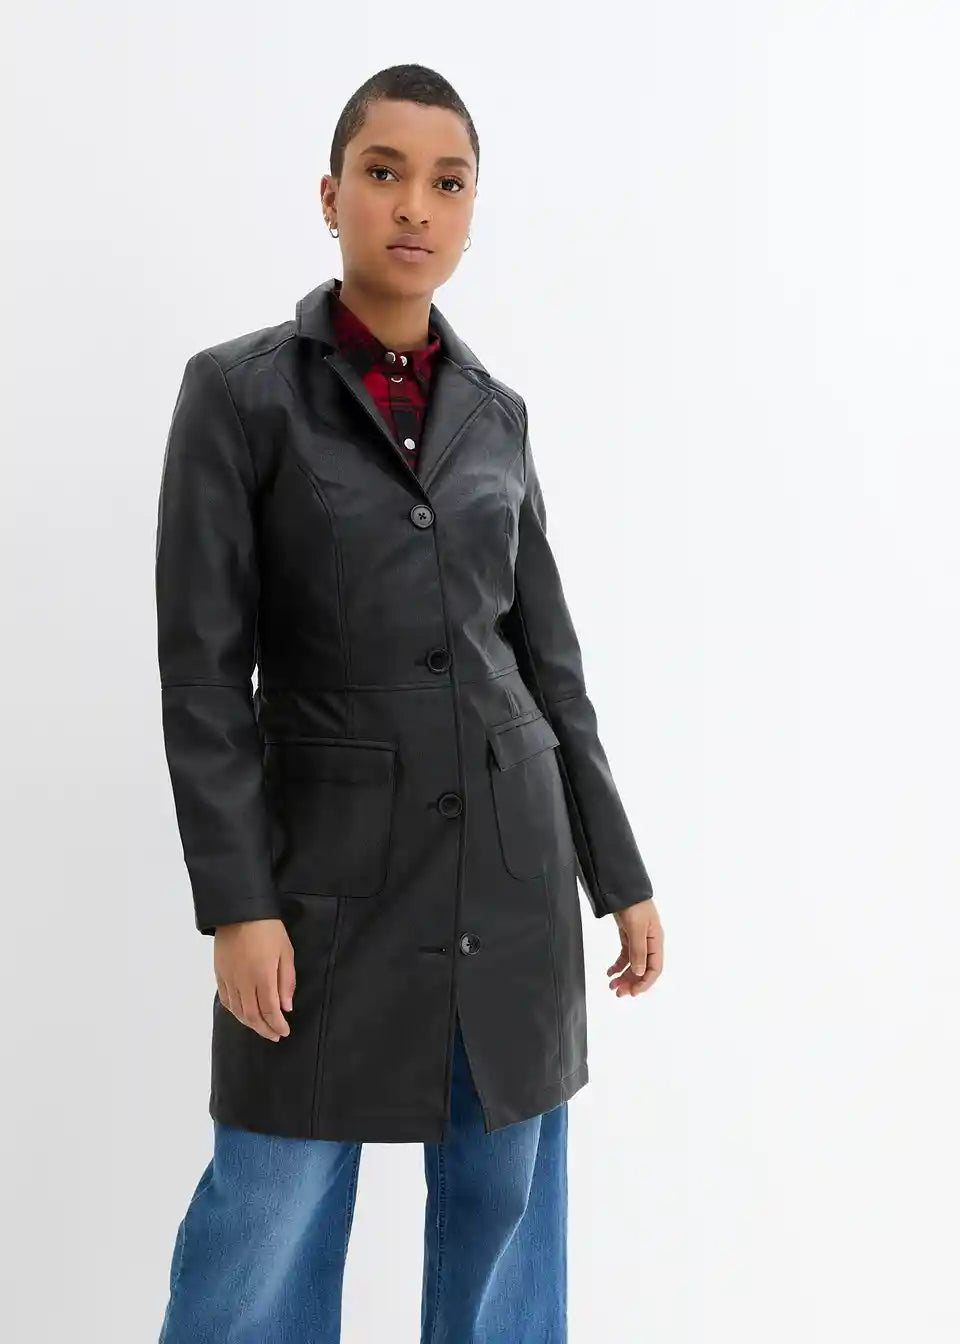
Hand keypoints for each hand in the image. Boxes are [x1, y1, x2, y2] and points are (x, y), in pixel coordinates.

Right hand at [213, 918, 295, 1040]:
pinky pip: (226, 1000)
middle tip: (274, 1036)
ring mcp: (229, 979)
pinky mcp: (219, 974)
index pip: (270, 1010)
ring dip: (250, 1024)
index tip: (284, 1032)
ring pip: (238, 1011)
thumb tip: (286, 1007)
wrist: (239, 911)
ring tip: (261, 1028)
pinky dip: (235, 1012)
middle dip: (265, 1029)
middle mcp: (243, 982)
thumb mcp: (286, 952)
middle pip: (252, 1015)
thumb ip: (287, 981)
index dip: (277, 1025)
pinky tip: (243, 1014)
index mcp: (262, 976)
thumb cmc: (269, 929)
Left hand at [606, 898, 662, 995]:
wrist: (623, 888)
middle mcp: (649, 944)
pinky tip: (610, 972)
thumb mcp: (637, 928)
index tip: (633, 992)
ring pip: (633, 965)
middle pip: (643, 969)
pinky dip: (618, 965)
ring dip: (623, 976)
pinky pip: (625, 956)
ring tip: (612, 985)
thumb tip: (640, 972)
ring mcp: (639, 940)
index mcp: (656, 942)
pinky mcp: (629, 937)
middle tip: (618, 992)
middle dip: (631, 982)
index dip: (645, 983)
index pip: (654, 969)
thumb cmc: (634, 905)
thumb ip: (638, 950)